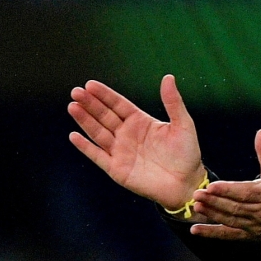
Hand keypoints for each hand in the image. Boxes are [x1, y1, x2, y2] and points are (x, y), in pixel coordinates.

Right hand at [68, 75, 207, 210]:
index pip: (118, 104)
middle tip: (76, 92)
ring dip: (85, 120)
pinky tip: (74, 135)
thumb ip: (173, 102)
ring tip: (73, 107)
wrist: (186, 183)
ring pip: (98, 132)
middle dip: (90, 104)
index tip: (90, 84)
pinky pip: (97, 156)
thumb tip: (168, 77)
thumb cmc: (187, 154)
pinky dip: (85, 147)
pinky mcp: (116, 169)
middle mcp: (127, 135)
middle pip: (104, 116)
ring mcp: (120, 152)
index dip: (104, 95)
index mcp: (141, 122)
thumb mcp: (183, 124)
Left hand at [190, 129, 260, 241]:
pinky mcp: (249, 235)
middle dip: (214, 201)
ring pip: (230, 220)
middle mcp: (259, 211)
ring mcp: (253, 224)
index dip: (227, 190)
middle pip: (233, 207)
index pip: (243, 192)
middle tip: (197, 194)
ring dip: (212, 214)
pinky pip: (229, 235)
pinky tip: (197, 230)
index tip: (212, 186)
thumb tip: (260, 133)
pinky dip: (212, 233)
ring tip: (197, 206)